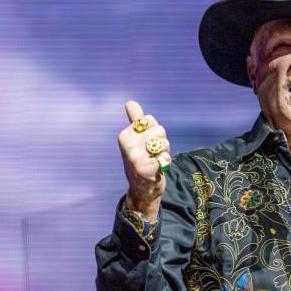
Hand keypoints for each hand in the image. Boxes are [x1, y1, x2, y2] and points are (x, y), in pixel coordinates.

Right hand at [118, 101, 169, 218]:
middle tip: (152, 154)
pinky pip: (165, 158)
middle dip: (161, 142)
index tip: (146, 143)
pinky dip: (165, 164)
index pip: (149, 120)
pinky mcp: (145, 169)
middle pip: (160, 130)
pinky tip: (157, 169)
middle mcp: (127, 145)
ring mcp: (135, 157)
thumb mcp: (137, 139)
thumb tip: (129, 102)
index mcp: (125, 135)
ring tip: (154, 161)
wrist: (141, 188)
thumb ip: (135, 120)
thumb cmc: (142, 159)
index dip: (154, 131)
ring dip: (164, 153)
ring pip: (164, 143)